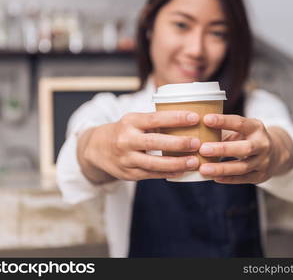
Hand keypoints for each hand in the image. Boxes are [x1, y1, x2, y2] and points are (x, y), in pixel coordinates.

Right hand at [82, 111, 201, 180]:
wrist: (96, 149)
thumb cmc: (124, 131)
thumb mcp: (134, 121)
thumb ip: (154, 121)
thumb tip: (187, 119)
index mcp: (130, 122)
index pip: (155, 118)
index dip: (176, 118)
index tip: (194, 117)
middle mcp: (126, 140)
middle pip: (155, 142)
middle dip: (178, 143)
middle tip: (197, 143)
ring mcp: (126, 158)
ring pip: (154, 163)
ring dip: (176, 163)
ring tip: (194, 161)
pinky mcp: (128, 174)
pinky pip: (150, 174)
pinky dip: (167, 173)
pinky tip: (182, 171)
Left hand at [198, 114, 290, 183]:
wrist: (276, 153)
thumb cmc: (248, 138)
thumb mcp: (241, 130)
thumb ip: (223, 131)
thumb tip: (196, 131)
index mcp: (256, 128)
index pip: (240, 123)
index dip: (223, 121)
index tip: (206, 119)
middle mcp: (263, 144)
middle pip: (245, 148)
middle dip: (223, 149)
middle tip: (202, 149)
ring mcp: (264, 162)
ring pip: (243, 167)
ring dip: (222, 168)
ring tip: (203, 168)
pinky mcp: (261, 176)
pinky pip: (243, 179)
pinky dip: (228, 179)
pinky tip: (213, 177)